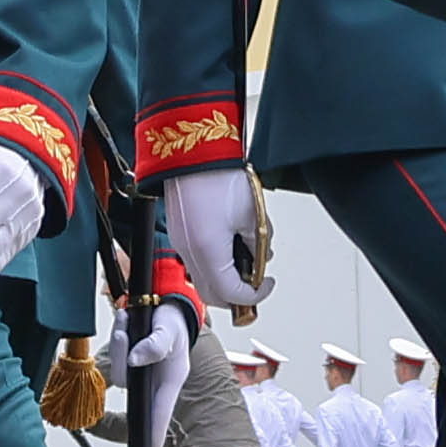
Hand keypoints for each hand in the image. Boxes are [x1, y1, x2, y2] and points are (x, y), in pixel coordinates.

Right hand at [155, 165, 255, 315]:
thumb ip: (260, 243)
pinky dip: (214, 262)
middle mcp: (189, 251)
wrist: (193, 150)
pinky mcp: (179, 231)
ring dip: (225, 277)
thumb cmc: (218, 175)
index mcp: (208, 251)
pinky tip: (230, 243)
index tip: (266, 285)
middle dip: (236, 294)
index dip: (254, 295)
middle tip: (255, 284)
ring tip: (245, 258)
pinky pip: (195, 259)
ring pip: (202, 278)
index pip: (231, 293)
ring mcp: (180, 242)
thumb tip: (262, 257)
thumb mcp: (252, 213)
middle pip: (212, 294)